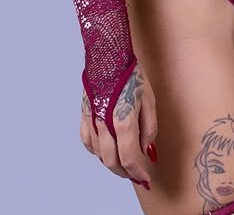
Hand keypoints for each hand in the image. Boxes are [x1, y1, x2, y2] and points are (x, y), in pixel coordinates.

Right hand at [79, 59, 157, 188]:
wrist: (109, 54)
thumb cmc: (131, 74)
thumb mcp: (149, 99)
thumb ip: (149, 128)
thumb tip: (148, 150)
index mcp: (122, 120)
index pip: (129, 157)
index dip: (137, 172)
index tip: (145, 178)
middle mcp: (104, 123)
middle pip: (112, 160)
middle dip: (125, 172)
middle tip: (136, 175)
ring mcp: (91, 119)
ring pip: (98, 154)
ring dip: (111, 163)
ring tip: (124, 164)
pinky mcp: (84, 113)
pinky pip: (87, 141)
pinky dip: (96, 151)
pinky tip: (105, 150)